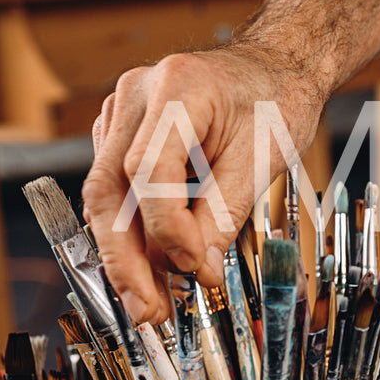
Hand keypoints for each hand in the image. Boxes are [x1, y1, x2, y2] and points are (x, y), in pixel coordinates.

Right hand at [81, 0, 379, 323]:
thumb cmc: (276, 102)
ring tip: (147, 302)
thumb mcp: (265, 156)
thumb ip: (225, 211)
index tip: (195, 272)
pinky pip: (114, 187)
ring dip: (123, 252)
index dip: (169, 231)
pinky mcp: (120, 131)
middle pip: (110, 188)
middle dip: (125, 258)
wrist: (274, 68)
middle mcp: (136, 93)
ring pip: (104, 193)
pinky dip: (130, 230)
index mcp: (178, 88)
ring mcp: (121, 110)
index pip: (151, 172)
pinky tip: (149, 269)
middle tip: (147, 311)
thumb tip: (196, 268)